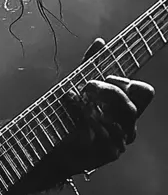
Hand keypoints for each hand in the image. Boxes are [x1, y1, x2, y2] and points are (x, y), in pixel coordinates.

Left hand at [53, 37, 154, 179]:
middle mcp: (127, 124)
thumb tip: (100, 41)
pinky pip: (108, 134)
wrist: (49, 146)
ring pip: (121, 117)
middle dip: (110, 91)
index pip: (144, 92)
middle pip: (132, 103)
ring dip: (96, 106)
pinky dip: (90, 124)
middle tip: (87, 87)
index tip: (105, 77)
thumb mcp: (77, 85)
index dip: (127, 82)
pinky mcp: (111, 153)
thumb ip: (90, 64)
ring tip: (76, 103)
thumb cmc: (67, 116)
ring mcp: (121, 140)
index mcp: (125, 107)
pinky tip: (76, 121)